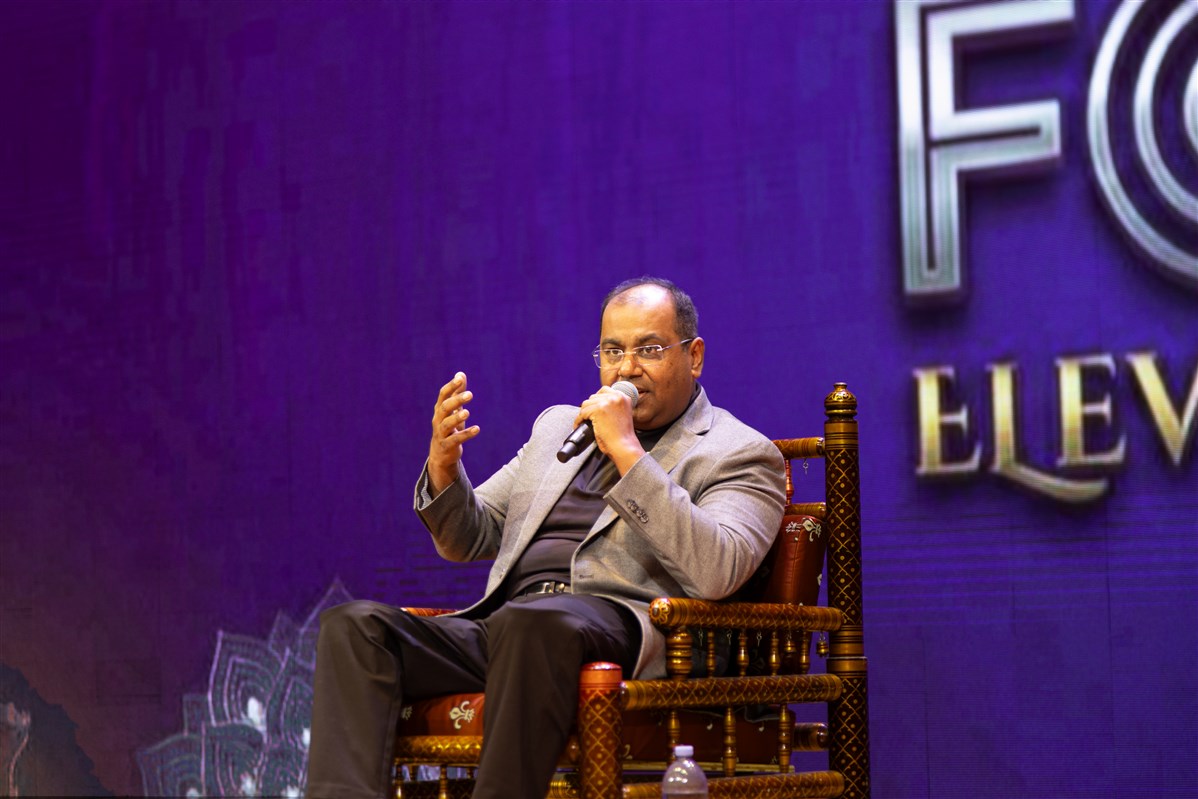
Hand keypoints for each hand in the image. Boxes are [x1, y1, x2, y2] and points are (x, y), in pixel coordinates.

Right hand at [428, 372, 479, 495]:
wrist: (441, 454)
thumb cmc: (448, 428)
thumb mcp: (453, 410)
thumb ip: (457, 393)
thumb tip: (461, 374)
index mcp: (439, 410)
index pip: (443, 395)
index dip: (451, 386)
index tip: (460, 378)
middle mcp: (438, 420)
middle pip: (444, 408)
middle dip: (456, 401)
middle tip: (470, 395)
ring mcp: (441, 434)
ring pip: (447, 424)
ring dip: (457, 418)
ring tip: (467, 412)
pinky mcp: (447, 446)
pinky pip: (455, 439)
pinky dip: (466, 434)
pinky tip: (477, 429)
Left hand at [575, 385, 642, 474]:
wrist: (624, 446)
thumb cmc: (622, 436)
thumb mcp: (622, 414)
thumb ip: (613, 406)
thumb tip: (596, 403)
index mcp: (623, 397)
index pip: (604, 390)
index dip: (596, 400)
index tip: (592, 408)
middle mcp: (616, 396)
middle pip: (593, 397)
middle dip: (589, 408)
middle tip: (587, 418)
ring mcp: (607, 402)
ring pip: (586, 404)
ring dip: (583, 414)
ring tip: (583, 422)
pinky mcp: (599, 410)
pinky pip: (582, 413)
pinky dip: (578, 420)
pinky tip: (579, 425)